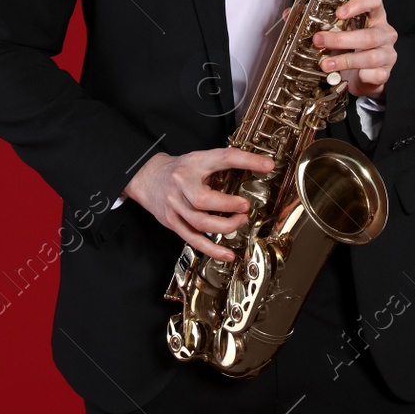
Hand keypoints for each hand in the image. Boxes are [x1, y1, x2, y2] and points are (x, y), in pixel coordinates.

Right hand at [124, 148, 274, 262]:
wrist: (147, 177)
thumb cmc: (180, 169)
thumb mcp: (200, 159)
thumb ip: (223, 165)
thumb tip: (258, 168)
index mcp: (195, 162)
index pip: (224, 158)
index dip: (247, 161)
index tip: (268, 166)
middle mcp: (182, 184)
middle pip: (203, 200)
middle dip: (228, 205)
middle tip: (245, 207)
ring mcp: (175, 205)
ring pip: (199, 222)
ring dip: (224, 226)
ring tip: (240, 222)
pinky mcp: (172, 222)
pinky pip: (193, 239)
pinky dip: (212, 249)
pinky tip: (227, 254)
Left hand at [312, 0, 397, 100]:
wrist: (366, 77)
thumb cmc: (352, 49)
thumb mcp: (338, 32)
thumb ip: (317, 22)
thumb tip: (288, 14)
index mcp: (374, 17)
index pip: (374, 1)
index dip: (358, 4)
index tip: (338, 13)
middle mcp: (384, 33)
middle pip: (368, 34)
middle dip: (340, 39)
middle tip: (318, 40)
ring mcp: (387, 54)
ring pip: (370, 56)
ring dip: (344, 60)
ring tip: (325, 64)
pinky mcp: (385, 73)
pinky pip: (375, 74)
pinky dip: (360, 75)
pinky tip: (348, 77)